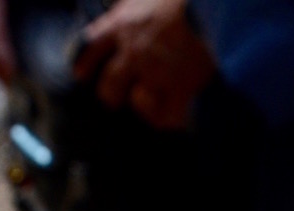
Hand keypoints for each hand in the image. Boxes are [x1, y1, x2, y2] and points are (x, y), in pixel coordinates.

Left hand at [72, 0, 215, 128]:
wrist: (212, 4)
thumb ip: (126, 7)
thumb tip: (119, 11)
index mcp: (121, 25)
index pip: (89, 49)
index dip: (84, 65)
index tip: (81, 74)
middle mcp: (134, 52)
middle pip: (108, 87)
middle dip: (110, 94)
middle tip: (116, 96)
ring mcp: (156, 72)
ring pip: (136, 103)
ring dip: (141, 104)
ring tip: (148, 100)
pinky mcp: (180, 87)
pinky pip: (166, 116)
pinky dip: (168, 116)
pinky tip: (170, 110)